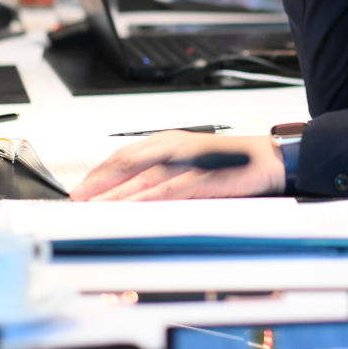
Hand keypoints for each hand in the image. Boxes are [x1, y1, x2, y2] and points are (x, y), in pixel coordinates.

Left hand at [69, 132, 284, 200]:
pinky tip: (135, 207)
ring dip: (119, 193)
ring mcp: (191, 160)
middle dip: (100, 183)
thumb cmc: (231, 162)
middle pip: (129, 164)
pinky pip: (173, 188)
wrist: (269, 159)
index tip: (80, 189)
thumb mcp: (190, 162)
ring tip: (97, 208)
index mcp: (170, 141)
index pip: (125, 155)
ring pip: (146, 177)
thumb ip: (162, 173)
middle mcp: (177, 146)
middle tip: (78, 201)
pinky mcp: (206, 176)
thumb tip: (129, 191)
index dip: (99, 172)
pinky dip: (151, 198)